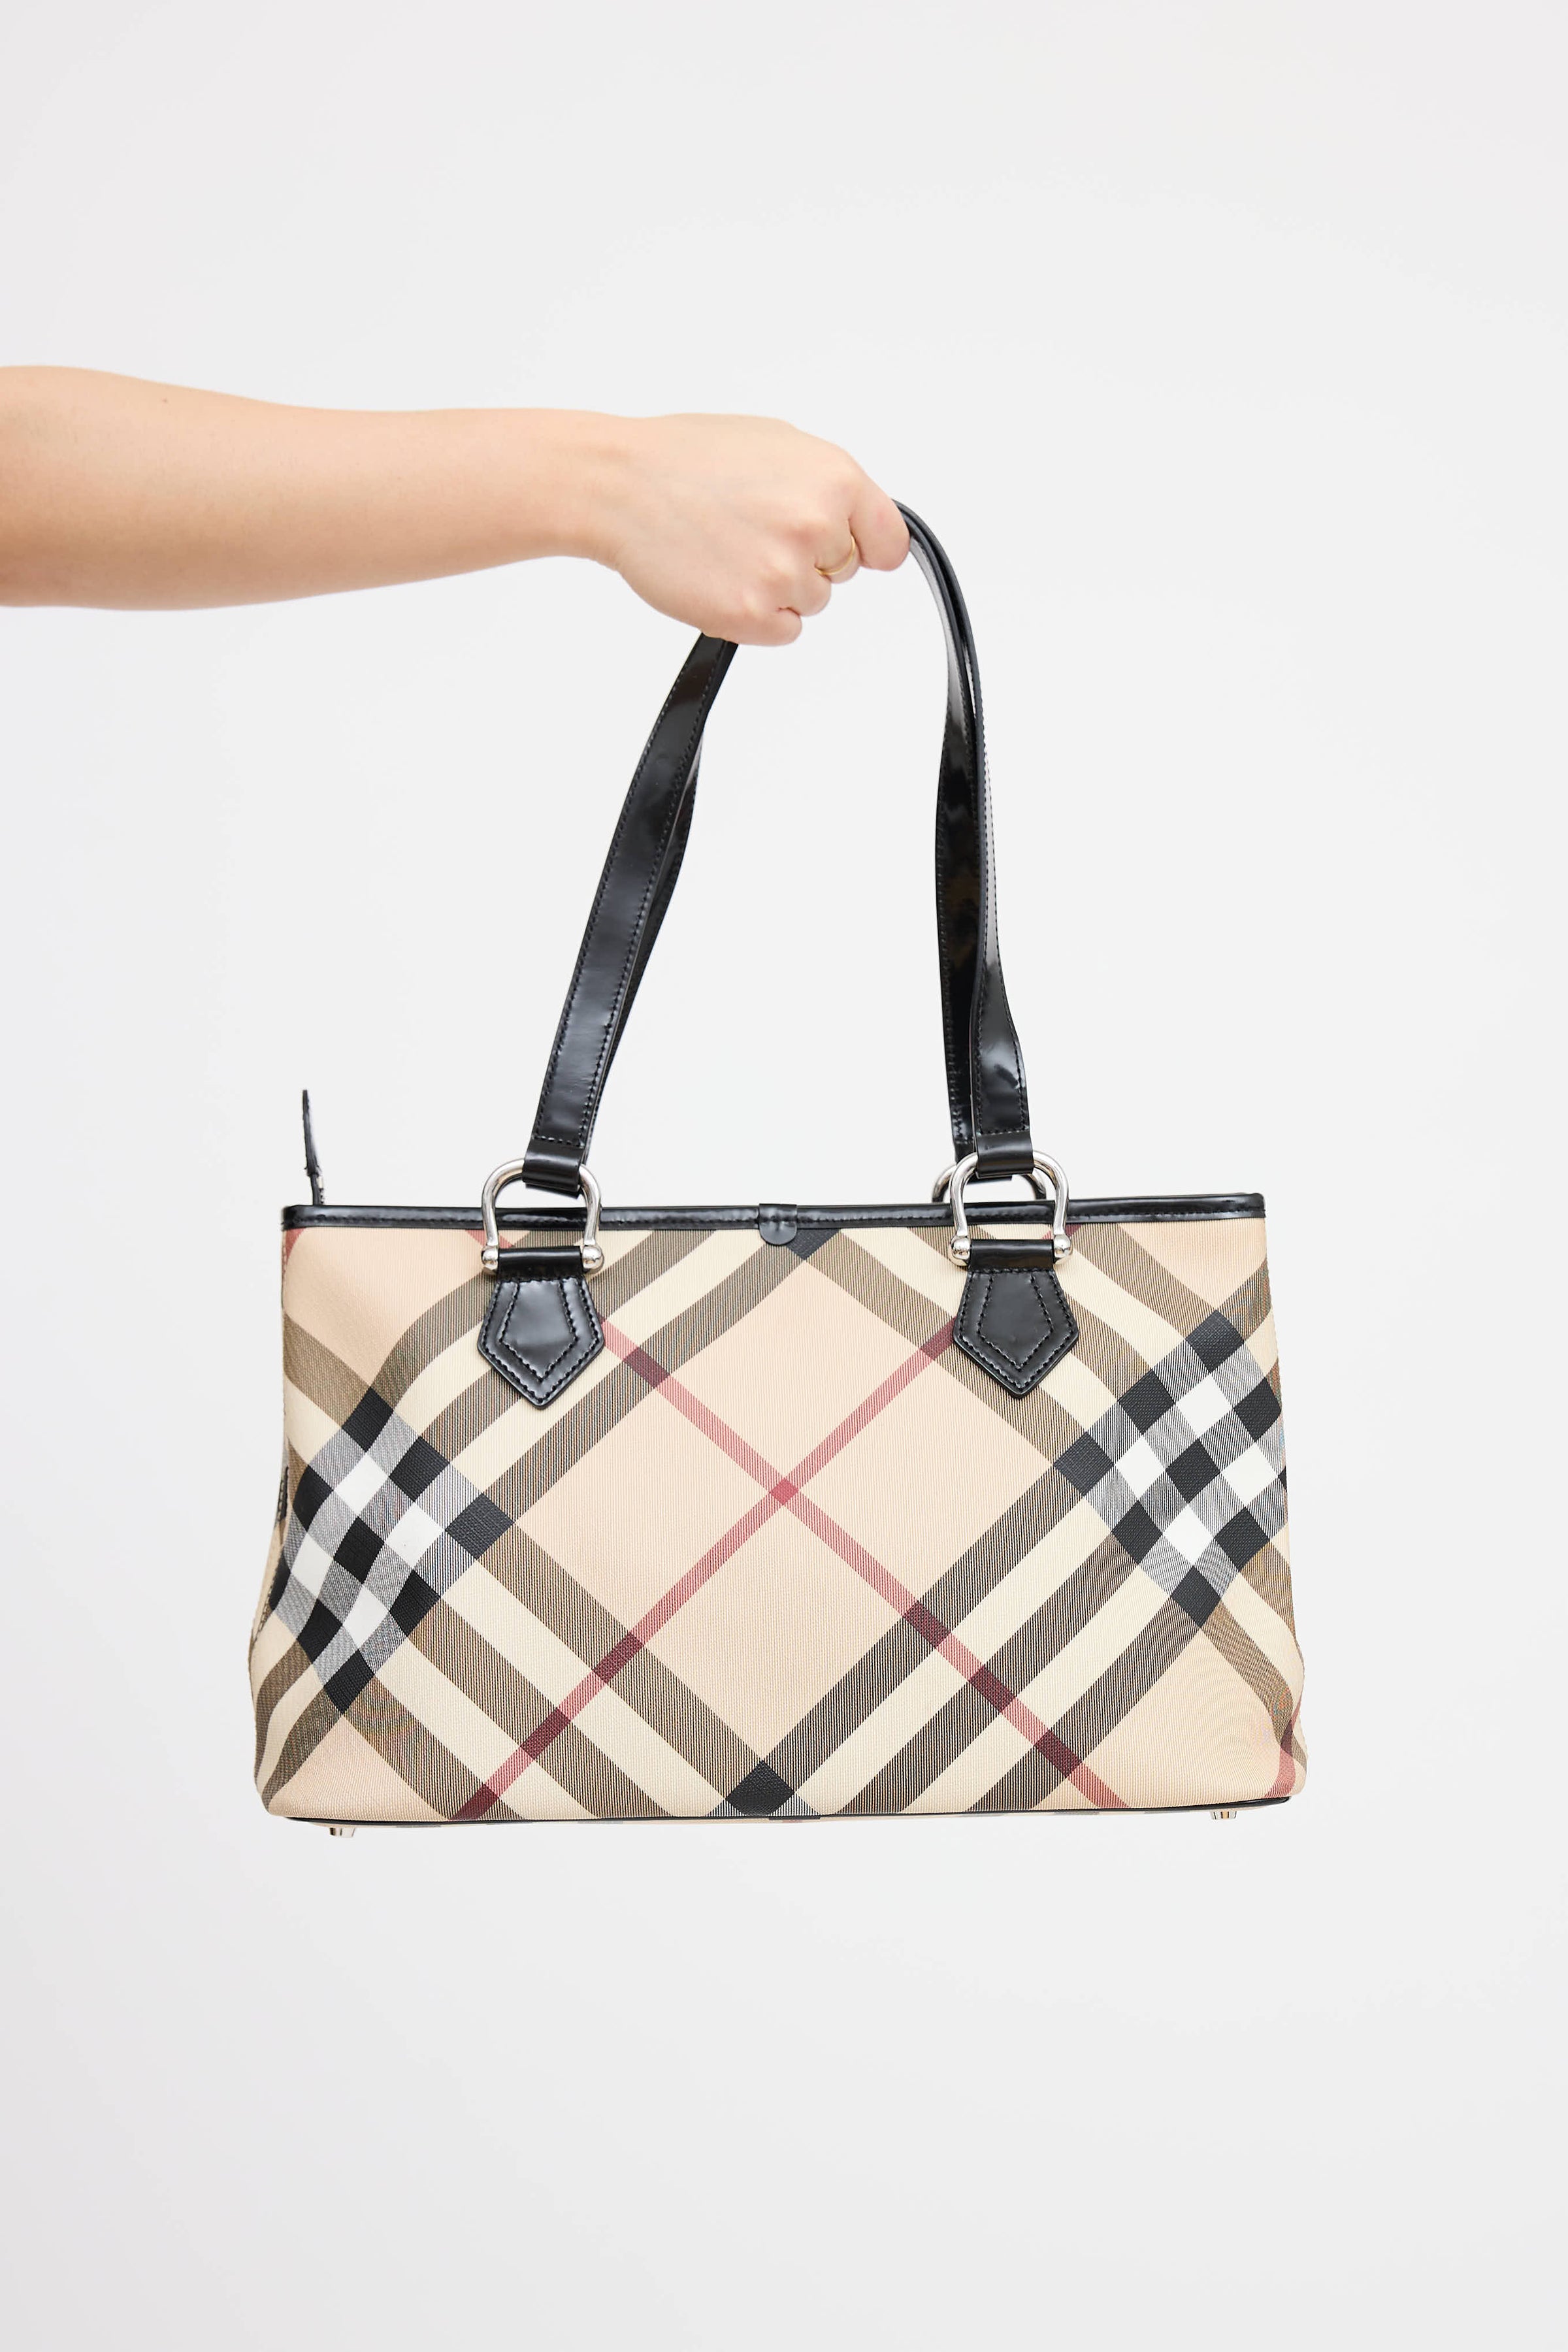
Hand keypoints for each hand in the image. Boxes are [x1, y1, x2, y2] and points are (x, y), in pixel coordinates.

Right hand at [593, 414, 908, 644]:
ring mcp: (785, 575)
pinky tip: (721, 577)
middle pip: (843, 572)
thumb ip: (827, 486)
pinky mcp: (752, 615)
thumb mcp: (777, 443)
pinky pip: (782, 631)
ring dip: (777, 588)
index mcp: (833, 478)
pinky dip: (756, 616)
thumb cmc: (687, 458)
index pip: (889, 540)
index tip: (850, 548)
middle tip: (754, 531)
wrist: (621, 486)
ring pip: (811, 603)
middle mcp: (817, 526)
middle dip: (808, 559)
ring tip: (729, 549)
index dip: (865, 545)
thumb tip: (859, 521)